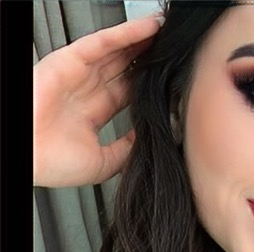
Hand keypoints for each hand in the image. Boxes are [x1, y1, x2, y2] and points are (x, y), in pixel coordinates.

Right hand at [33, 16, 162, 187]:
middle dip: (145, 60)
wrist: (26, 157)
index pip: (125, 94)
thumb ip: (126, 149)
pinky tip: (147, 28)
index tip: (166, 81)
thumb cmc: (51, 164)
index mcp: (91, 115)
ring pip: (115, 52)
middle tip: (170, 52)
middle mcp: (84, 92)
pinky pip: (102, 43)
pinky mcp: (68, 61)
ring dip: (140, 41)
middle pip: (122, 70)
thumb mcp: (103, 163)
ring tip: (164, 33)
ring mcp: (77, 75)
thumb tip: (148, 139)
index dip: (145, 85)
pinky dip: (125, 34)